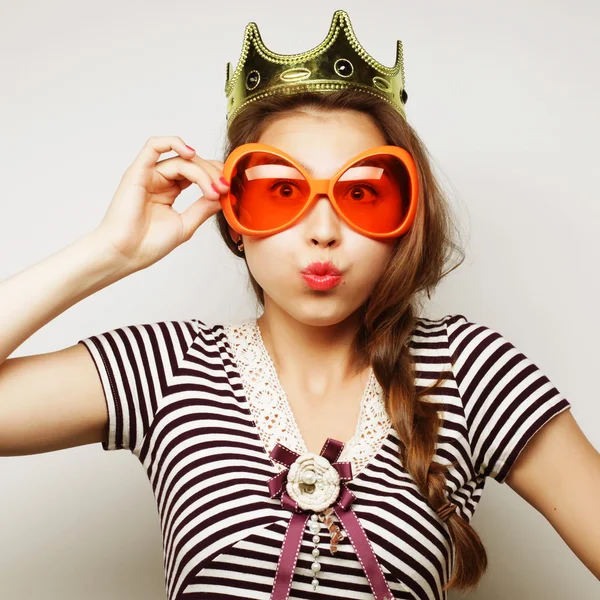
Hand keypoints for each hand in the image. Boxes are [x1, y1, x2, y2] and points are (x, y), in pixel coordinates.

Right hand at [94, 135, 228, 272]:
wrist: (125, 254)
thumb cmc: (149, 244)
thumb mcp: (186, 224)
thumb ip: (203, 208)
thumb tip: (223, 195)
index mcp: (170, 191)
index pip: (197, 173)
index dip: (215, 177)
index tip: (229, 190)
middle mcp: (159, 180)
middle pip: (192, 164)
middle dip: (212, 174)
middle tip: (224, 189)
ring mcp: (148, 174)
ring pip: (181, 160)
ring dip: (201, 171)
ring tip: (213, 189)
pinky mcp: (137, 171)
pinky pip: (154, 146)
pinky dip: (173, 142)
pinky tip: (191, 153)